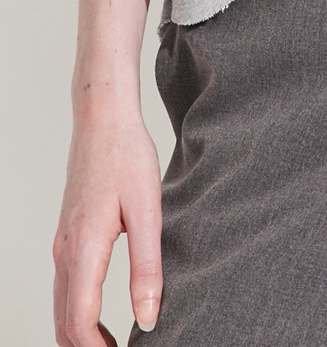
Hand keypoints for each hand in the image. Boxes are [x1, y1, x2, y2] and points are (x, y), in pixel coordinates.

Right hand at [53, 106, 163, 344]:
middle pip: (64, 322)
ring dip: (81, 334)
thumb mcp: (147, 210)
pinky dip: (77, 311)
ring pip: (61, 306)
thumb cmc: (127, 157)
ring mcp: (63, 243)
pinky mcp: (68, 234)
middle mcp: (66, 252)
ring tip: (115, 345)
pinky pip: (65, 286)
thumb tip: (148, 318)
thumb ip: (147, 267)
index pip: (81, 321)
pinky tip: (102, 312)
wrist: (103, 119)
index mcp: (84, 250)